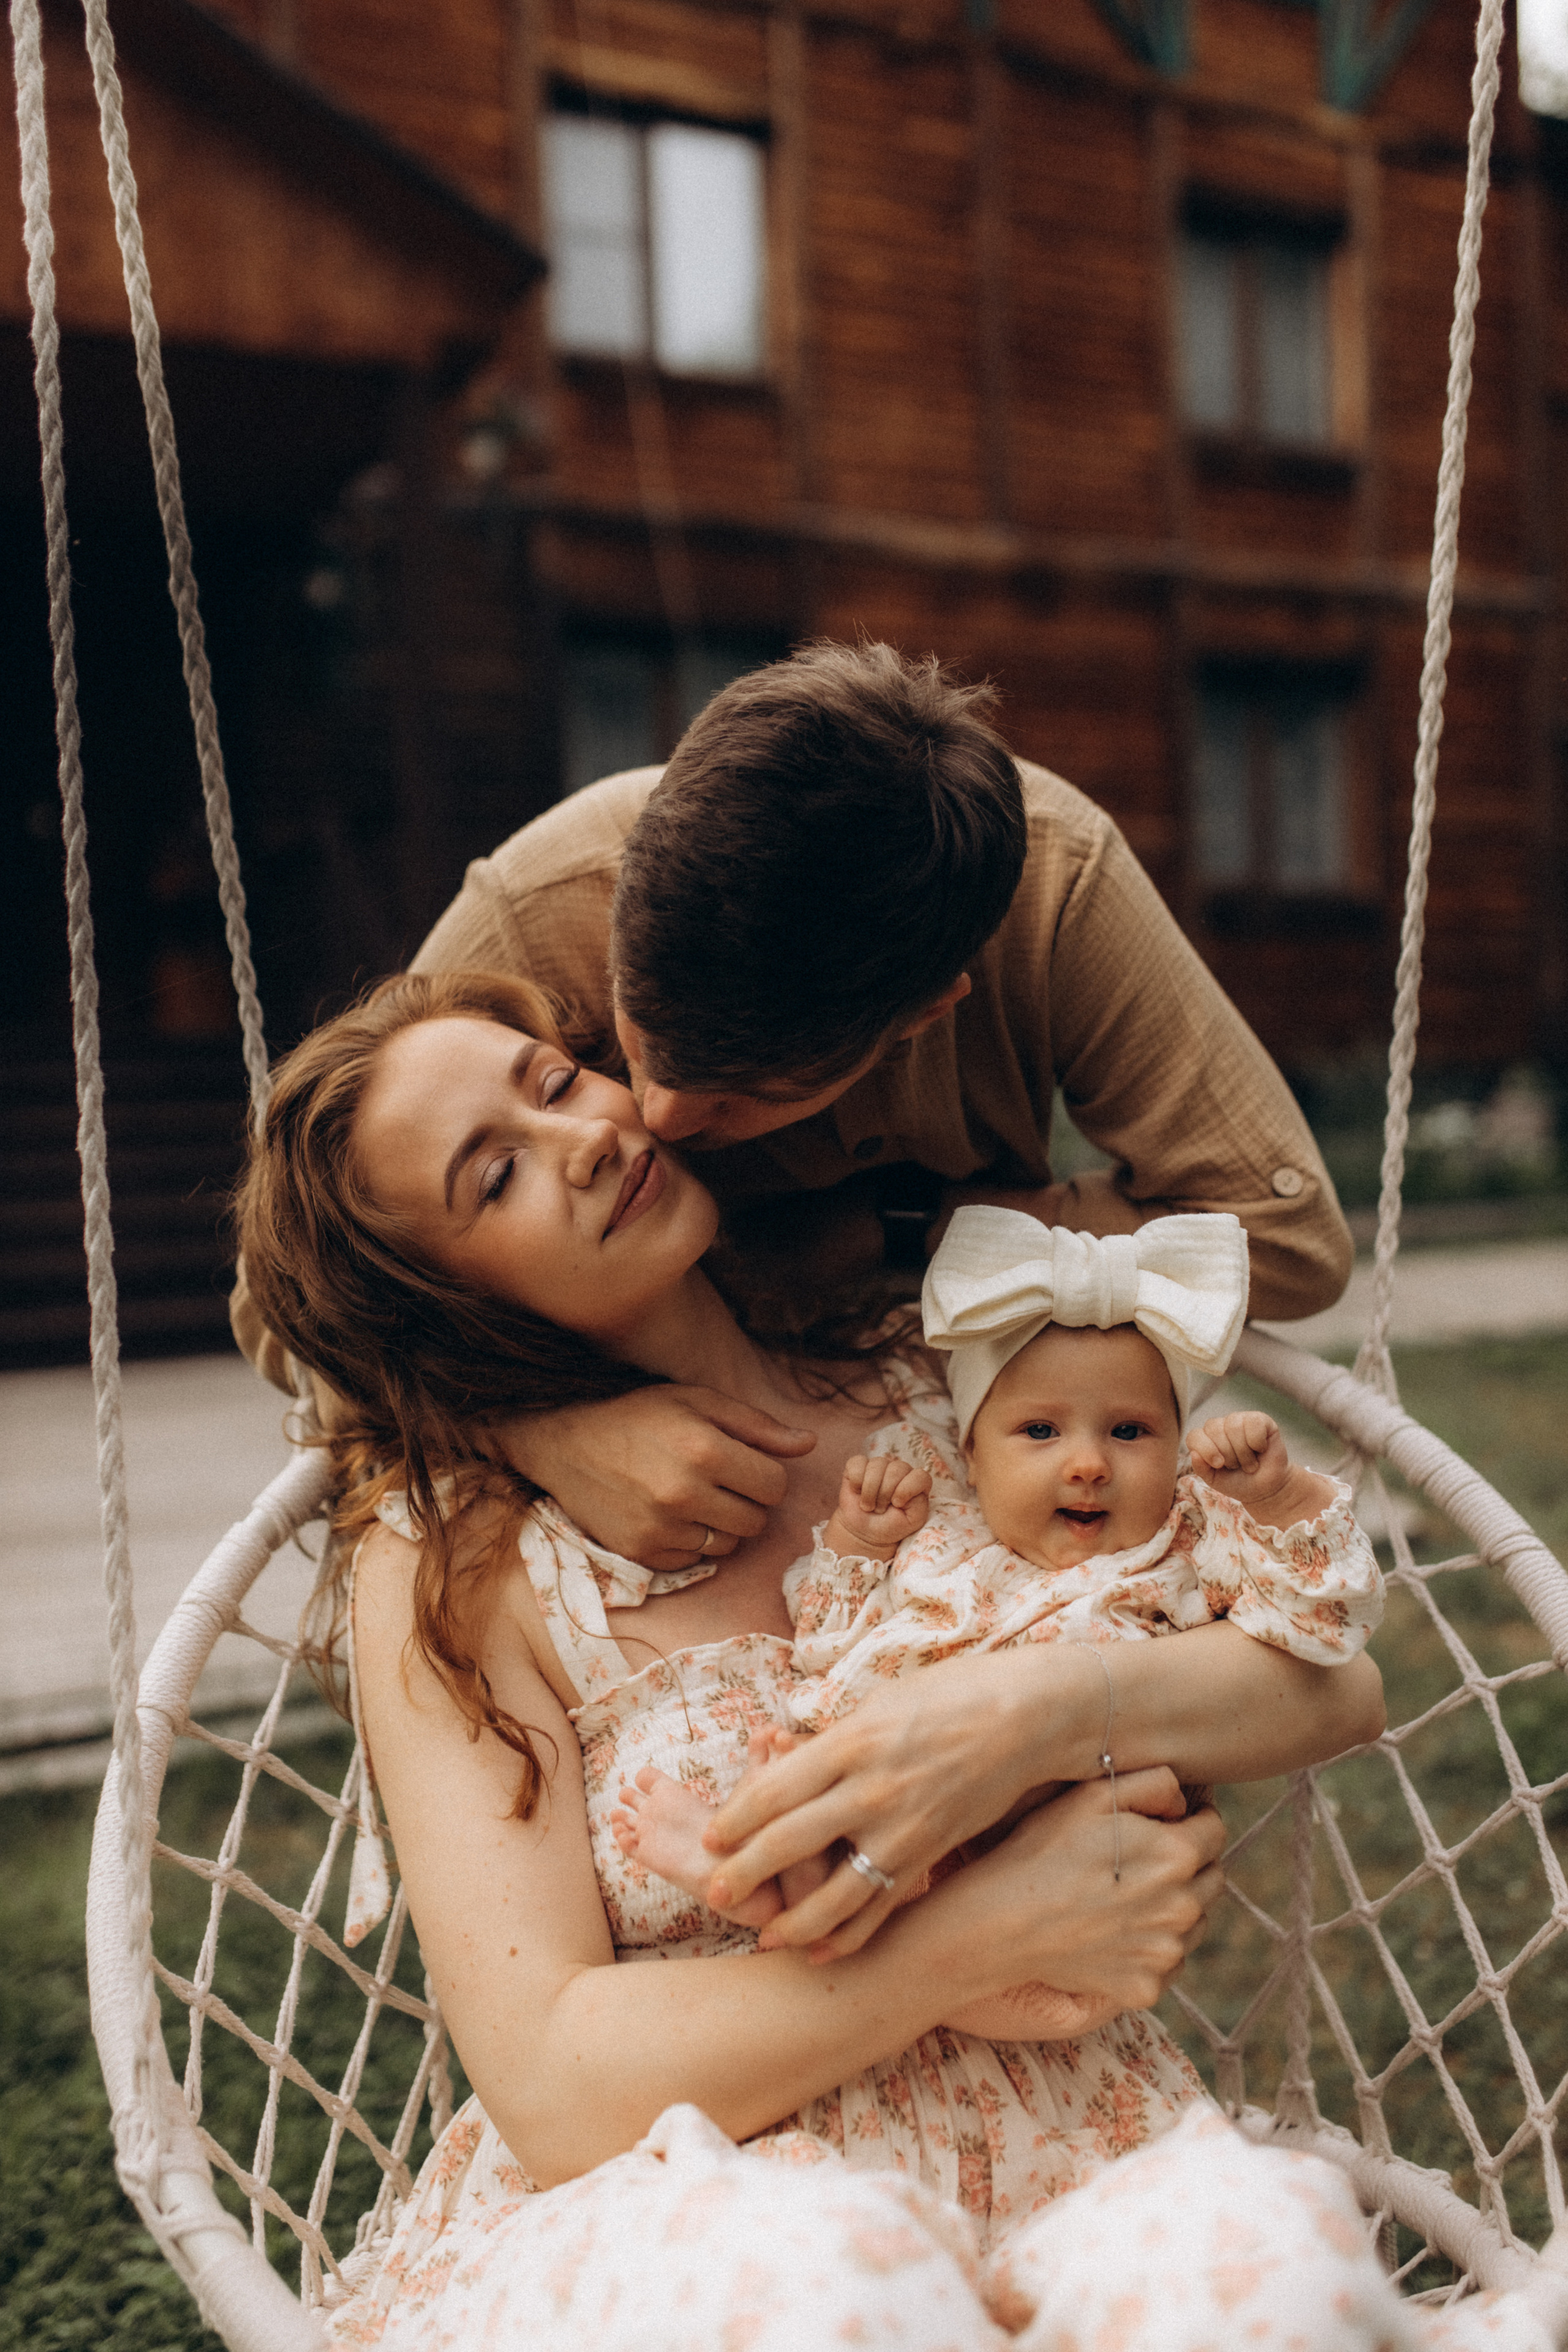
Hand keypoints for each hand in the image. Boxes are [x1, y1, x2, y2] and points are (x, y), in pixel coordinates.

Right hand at [492, 1387, 816, 1570]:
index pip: (775, 1486)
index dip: (767, 1475)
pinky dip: (691, 1543)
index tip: (746, 1465)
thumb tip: (809, 1443)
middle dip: (748, 1502)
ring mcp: (661, 1528)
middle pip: (756, 1521)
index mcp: (705, 1450)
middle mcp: (684, 1493)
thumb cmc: (637, 1415)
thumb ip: (758, 1426)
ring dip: (723, 1526)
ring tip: (696, 1498)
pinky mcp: (642, 1552)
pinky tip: (670, 1515)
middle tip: (721, 1482)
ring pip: (729, 1546)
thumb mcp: (698, 1401)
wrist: (564, 1443)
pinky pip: (694, 1561)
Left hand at [706, 1648, 1053, 1950]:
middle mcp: (871, 1790)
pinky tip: (821, 1951)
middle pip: (789, 1841)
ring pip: (834, 1890)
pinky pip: (881, 1904)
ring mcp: (903, 1828)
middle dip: (744, 1871)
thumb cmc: (947, 1696)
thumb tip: (783, 1758)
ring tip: (762, 1935)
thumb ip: (831, 1742)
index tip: (710, 1835)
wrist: (1026, 1717)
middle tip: (712, 1891)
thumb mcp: (878, 1705)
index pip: (773, 1789)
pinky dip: (850, 1934)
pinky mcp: (929, 1854)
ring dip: (792, 1918)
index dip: (734, 1817)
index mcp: (850, 1743)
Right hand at [825, 1456, 931, 1556]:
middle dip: (885, 1493)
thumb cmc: (890, 1525)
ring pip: (877, 1465)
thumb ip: (918, 1504)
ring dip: (870, 1491)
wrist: (864, 1532)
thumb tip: (903, 1488)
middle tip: (880, 1509)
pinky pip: (857, 1464)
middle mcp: (899, 1470)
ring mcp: (879, 1465)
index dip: (907, 1489)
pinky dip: (856, 1482)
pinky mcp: (858, 1465)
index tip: (897, 1504)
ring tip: (869, 1505)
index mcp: (915, 1482)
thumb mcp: (912, 1521)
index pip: (920, 1476)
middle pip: (897, 1469)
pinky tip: (857, 1492)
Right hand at [937, 1773, 1225, 2012]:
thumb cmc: (1044, 1849)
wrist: (1003, 1922)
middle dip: (1188, 1863)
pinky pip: (1168, 1962)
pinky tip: (1114, 1932)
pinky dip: (1151, 1947)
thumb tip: (1185, 1802)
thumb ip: (1155, 1782)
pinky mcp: (1147, 1988)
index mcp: (1178, 1855)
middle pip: (1211, 1877)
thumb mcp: (1094, 1795)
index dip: (1192, 1819)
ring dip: (1175, 1907)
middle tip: (1142, 1859)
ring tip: (1125, 1896)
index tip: (1166, 1821)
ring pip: (1194, 1922)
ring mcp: (1166, 1954)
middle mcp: (1184, 1908)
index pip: (1215, 1829)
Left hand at [1188, 1412, 1334, 1530]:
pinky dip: (1257, 1442)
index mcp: (1205, 1439)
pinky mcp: (1260, 1420)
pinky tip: (1261, 1449)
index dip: (1206, 1450)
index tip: (1219, 1465)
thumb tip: (1194, 1453)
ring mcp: (1239, 1420)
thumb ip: (1202, 1469)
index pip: (1194, 1435)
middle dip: (1228, 1455)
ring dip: (1243, 1452)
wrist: (1265, 1488)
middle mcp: (1220, 1426)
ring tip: (1250, 1462)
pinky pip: (1253, 1424)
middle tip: (1237, 1465)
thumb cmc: (1238, 1482)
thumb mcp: (1215, 1480)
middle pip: (1214, 1429)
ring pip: (1234, 1426)